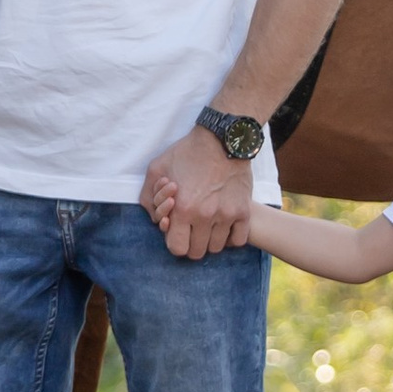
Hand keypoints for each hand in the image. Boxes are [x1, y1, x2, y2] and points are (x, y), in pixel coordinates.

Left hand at [142, 127, 252, 260]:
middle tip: (192, 230)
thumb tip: (155, 218)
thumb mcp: (157, 168)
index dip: (175, 243)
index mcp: (182, 208)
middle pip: (197, 252)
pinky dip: (231, 238)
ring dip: (210, 240)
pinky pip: (238, 240)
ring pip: (217, 247)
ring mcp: (226, 215)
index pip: (177, 248)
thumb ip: (149, 196)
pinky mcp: (243, 211)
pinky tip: (224, 226)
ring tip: (208, 226)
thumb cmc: (188, 153)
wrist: (222, 139)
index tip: (178, 233)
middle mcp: (204, 216)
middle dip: (191, 244)